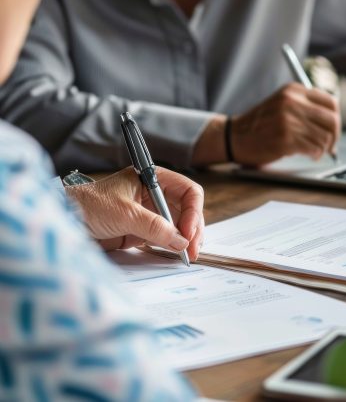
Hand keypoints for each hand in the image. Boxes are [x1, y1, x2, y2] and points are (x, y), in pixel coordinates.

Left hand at [65, 166, 204, 260]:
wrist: (63, 222)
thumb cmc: (87, 206)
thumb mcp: (123, 213)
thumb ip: (154, 226)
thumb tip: (180, 241)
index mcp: (152, 179)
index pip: (186, 191)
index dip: (192, 211)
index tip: (188, 232)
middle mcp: (155, 194)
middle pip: (187, 209)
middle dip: (193, 228)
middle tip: (193, 250)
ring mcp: (150, 213)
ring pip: (179, 225)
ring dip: (186, 239)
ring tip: (188, 255)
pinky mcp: (143, 231)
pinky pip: (165, 238)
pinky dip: (173, 247)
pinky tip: (177, 255)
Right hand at [231, 82, 339, 164]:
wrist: (234, 137)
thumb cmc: (260, 126)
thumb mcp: (281, 105)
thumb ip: (305, 108)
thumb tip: (334, 124)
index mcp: (293, 91)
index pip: (331, 102)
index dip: (336, 119)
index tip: (332, 130)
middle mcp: (291, 102)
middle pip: (332, 120)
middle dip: (334, 136)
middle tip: (330, 146)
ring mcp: (288, 120)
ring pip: (324, 137)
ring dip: (323, 148)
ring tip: (315, 151)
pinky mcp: (285, 138)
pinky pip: (314, 148)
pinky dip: (315, 154)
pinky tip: (308, 155)